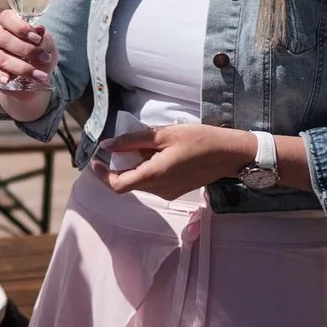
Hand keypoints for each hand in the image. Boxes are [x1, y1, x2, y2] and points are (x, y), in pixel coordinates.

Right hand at [0, 10, 53, 119]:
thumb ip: (44, 38)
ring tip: (39, 75)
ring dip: (22, 68)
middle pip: (4, 39)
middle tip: (45, 58)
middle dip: (27, 50)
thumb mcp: (46, 47)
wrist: (29, 78)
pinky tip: (8, 80)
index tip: (37, 39)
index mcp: (8, 23)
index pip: (7, 18)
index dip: (21, 27)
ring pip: (1, 57)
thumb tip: (40, 30)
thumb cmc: (37, 56)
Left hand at [95, 122, 251, 197]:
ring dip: (134, 166)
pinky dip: (147, 169)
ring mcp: (168, 192)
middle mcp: (159, 190)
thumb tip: (108, 144)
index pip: (117, 185)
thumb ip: (133, 140)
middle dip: (119, 165)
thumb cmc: (200, 140)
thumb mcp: (164, 134)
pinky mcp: (175, 190)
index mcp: (154, 176)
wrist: (230, 154)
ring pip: (140, 182)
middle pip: (128, 182)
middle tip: (122, 144)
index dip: (103, 174)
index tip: (96, 159)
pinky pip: (153, 183)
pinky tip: (158, 154)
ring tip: (146, 145)